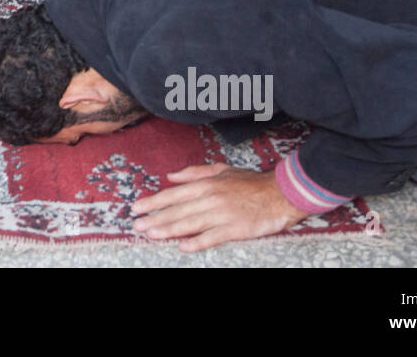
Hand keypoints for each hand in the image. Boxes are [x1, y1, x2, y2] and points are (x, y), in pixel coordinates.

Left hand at [130, 163, 309, 250]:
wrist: (280, 194)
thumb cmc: (249, 182)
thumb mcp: (221, 170)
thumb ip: (194, 172)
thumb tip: (171, 176)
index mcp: (206, 184)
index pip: (174, 194)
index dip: (154, 202)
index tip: (137, 208)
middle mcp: (211, 198)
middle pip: (178, 211)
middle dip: (155, 218)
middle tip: (137, 225)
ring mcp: (222, 214)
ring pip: (190, 224)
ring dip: (169, 230)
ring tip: (152, 234)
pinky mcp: (235, 229)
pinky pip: (212, 237)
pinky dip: (197, 243)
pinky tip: (183, 247)